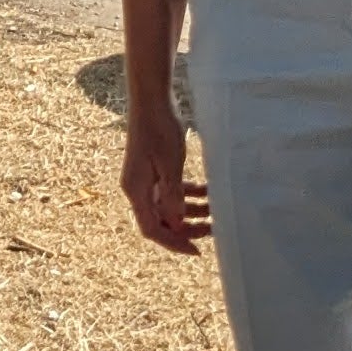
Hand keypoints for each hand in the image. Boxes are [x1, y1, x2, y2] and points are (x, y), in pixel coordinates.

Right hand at [120, 102, 205, 256]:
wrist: (151, 100)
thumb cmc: (159, 129)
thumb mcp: (170, 164)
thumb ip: (173, 196)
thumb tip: (177, 224)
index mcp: (136, 190)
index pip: (152, 228)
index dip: (173, 242)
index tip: (196, 250)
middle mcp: (137, 188)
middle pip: (160, 220)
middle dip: (186, 228)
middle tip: (213, 230)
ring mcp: (145, 179)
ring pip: (167, 206)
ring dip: (190, 211)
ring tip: (216, 210)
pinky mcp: (153, 169)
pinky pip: (170, 191)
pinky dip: (188, 195)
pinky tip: (207, 191)